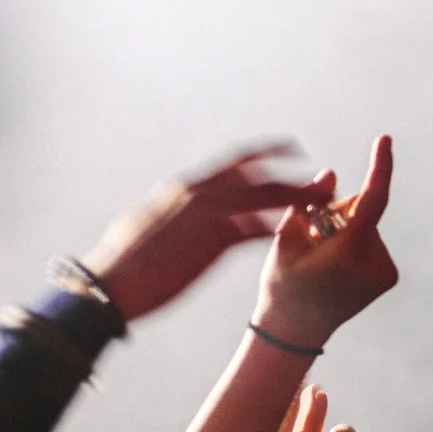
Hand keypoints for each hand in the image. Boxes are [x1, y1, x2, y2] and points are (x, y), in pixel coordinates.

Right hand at [82, 146, 334, 321]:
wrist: (108, 284)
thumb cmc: (122, 262)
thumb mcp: (147, 223)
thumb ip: (170, 210)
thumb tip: (174, 206)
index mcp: (184, 188)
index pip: (233, 162)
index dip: (265, 153)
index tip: (290, 147)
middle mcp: (197, 194)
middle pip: (257, 176)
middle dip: (291, 175)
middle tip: (321, 175)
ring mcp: (206, 214)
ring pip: (264, 199)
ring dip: (297, 199)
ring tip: (324, 202)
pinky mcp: (212, 242)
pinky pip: (256, 231)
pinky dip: (280, 230)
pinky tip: (300, 235)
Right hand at [253, 136, 399, 347]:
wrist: (296, 330)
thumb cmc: (282, 284)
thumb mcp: (285, 239)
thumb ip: (309, 203)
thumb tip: (332, 173)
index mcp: (347, 253)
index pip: (372, 201)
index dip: (379, 167)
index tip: (384, 139)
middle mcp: (373, 262)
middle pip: (361, 212)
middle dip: (337, 213)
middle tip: (311, 238)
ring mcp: (384, 272)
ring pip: (365, 227)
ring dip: (344, 230)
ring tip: (321, 259)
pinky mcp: (389, 277)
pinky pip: (370, 242)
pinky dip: (354, 243)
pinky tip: (336, 266)